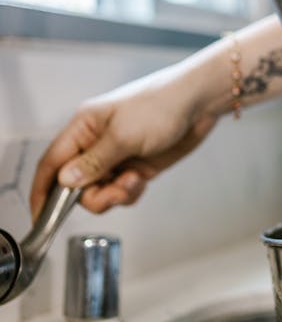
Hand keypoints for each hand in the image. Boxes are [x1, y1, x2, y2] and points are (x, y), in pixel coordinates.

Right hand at [30, 69, 218, 218]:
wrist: (199, 104)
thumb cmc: (160, 106)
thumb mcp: (123, 136)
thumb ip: (93, 162)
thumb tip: (64, 182)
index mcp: (84, 128)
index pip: (52, 163)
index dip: (43, 191)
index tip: (41, 217)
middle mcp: (95, 144)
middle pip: (76, 186)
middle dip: (94, 196)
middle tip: (115, 192)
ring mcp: (116, 157)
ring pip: (100, 191)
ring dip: (115, 194)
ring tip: (134, 181)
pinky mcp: (135, 166)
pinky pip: (121, 191)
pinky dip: (129, 192)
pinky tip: (141, 180)